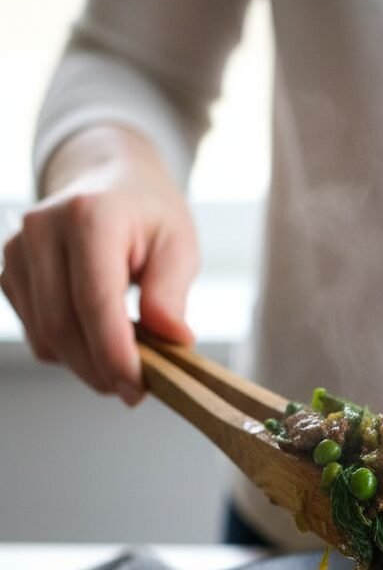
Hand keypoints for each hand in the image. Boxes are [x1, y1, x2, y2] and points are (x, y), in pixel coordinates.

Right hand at [1, 126, 196, 405]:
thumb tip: (173, 340)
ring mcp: (17, 251)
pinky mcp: (9, 274)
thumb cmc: (147, 214)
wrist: (106, 180)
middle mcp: (42, 230)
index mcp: (89, 215)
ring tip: (126, 356)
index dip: (114, 353)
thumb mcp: (178, 244)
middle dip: (100, 369)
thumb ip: (172, 293)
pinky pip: (37, 335)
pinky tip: (98, 336)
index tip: (137, 388)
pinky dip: (69, 351)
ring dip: (86, 364)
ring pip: (45, 338)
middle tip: (137, 388)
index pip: (93, 300)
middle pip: (62, 327)